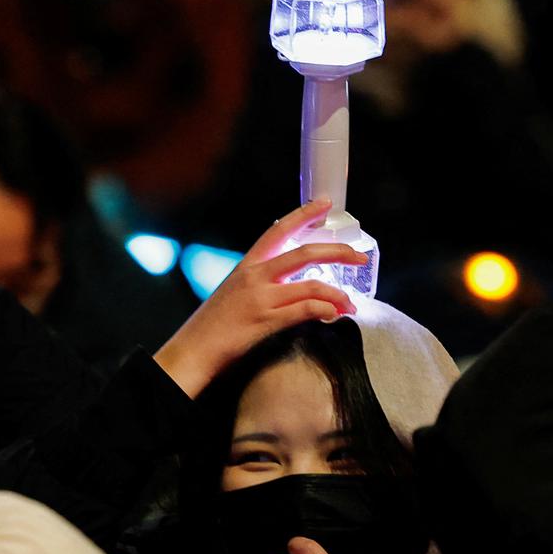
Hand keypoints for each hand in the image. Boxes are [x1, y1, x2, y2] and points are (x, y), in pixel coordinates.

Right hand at [153, 198, 362, 397]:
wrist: (193, 349)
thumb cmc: (213, 326)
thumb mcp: (234, 293)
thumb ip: (260, 283)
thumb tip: (290, 283)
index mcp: (247, 266)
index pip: (278, 231)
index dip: (304, 214)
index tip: (325, 204)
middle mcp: (254, 276)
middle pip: (304, 253)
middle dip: (338, 253)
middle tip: (359, 257)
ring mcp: (261, 298)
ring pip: (312, 285)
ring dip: (338, 294)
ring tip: (350, 304)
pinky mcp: (266, 320)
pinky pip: (306, 309)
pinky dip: (326, 310)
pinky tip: (333, 315)